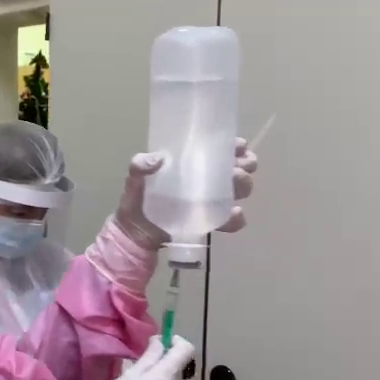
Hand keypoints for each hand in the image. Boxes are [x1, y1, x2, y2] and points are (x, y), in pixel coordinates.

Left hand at [115, 138, 257, 250]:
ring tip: (235, 189)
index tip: (239, 146)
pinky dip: (236, 217)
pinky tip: (232, 213)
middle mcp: (207, 179)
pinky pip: (231, 219)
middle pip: (237, 167)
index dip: (234, 146)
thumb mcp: (134, 179)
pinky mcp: (210, 221)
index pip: (220, 149)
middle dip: (245, 165)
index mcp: (192, 163)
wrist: (135, 233)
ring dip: (242, 186)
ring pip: (239, 189)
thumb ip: (139, 166)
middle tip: (237, 168)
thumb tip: (158, 159)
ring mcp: (211, 201)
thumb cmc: (137, 200)